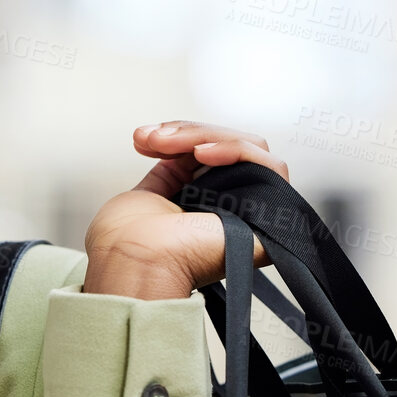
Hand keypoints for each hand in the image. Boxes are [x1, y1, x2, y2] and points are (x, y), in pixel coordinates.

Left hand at [82, 122, 288, 299]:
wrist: (134, 264)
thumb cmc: (126, 244)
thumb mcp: (147, 195)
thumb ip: (171, 173)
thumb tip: (177, 148)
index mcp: (204, 206)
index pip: (211, 152)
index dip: (181, 135)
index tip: (144, 138)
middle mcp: (231, 208)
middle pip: (230, 146)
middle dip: (188, 132)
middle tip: (153, 139)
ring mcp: (252, 210)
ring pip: (251, 148)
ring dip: (204, 136)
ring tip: (170, 143)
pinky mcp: (269, 215)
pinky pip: (270, 166)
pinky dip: (234, 149)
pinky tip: (203, 152)